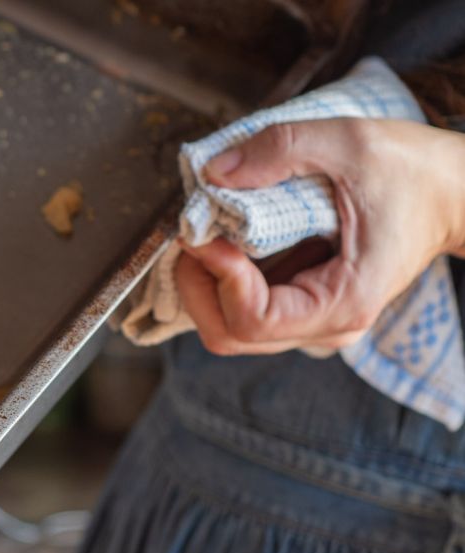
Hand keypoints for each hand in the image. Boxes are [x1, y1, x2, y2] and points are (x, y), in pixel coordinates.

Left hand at [175, 117, 464, 355]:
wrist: (453, 193)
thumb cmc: (415, 171)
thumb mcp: (351, 142)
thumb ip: (281, 149)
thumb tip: (213, 172)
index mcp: (342, 302)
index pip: (254, 321)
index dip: (217, 280)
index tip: (204, 234)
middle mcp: (325, 328)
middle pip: (231, 335)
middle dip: (197, 288)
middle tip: (190, 234)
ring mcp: (313, 323)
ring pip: (232, 330)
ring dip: (205, 286)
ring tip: (203, 235)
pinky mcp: (304, 309)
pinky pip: (247, 311)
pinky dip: (223, 281)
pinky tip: (224, 242)